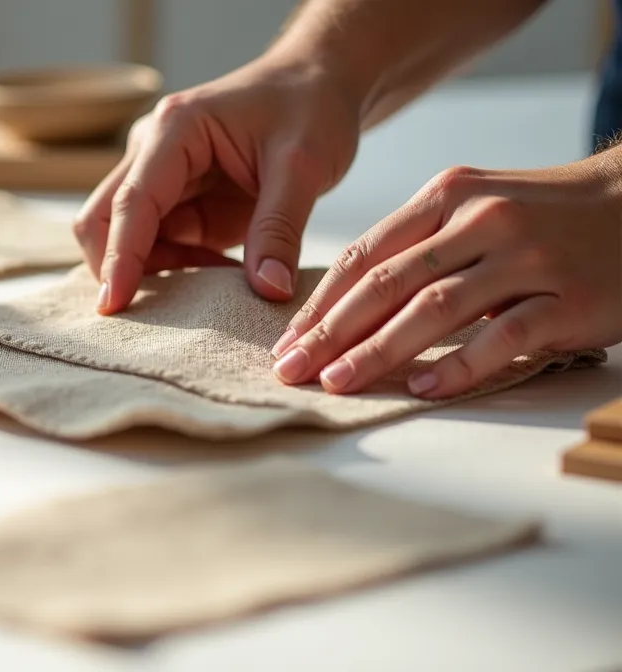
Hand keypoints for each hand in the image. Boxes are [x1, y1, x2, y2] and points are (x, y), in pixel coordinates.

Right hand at [73, 55, 360, 313]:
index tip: (113, 304)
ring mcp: (160, 178)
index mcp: (175, 130)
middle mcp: (152, 152)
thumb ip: (280, 229)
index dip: (120, 256)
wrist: (317, 82)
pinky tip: (222, 272)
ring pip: (124, 239)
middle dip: (118, 269)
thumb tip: (268, 292)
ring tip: (219, 282)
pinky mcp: (176, 202)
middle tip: (155, 316)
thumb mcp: (305, 164)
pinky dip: (180, 270)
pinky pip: (158, 247)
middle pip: (103, 220)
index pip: (131, 202)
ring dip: (157, 273)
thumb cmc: (309, 106)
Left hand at [270, 159, 621, 398]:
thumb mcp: (473, 207)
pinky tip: (424, 388)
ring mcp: (526, 258)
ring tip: (337, 383)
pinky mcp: (568, 298)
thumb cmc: (542, 215)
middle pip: (387, 284)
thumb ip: (415, 244)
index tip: (285, 342)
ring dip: (379, 351)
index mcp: (446, 197)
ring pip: (435, 309)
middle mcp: (481, 221)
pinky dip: (460, 365)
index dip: (319, 303)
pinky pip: (503, 336)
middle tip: (291, 370)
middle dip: (330, 332)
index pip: (366, 256)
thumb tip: (341, 304)